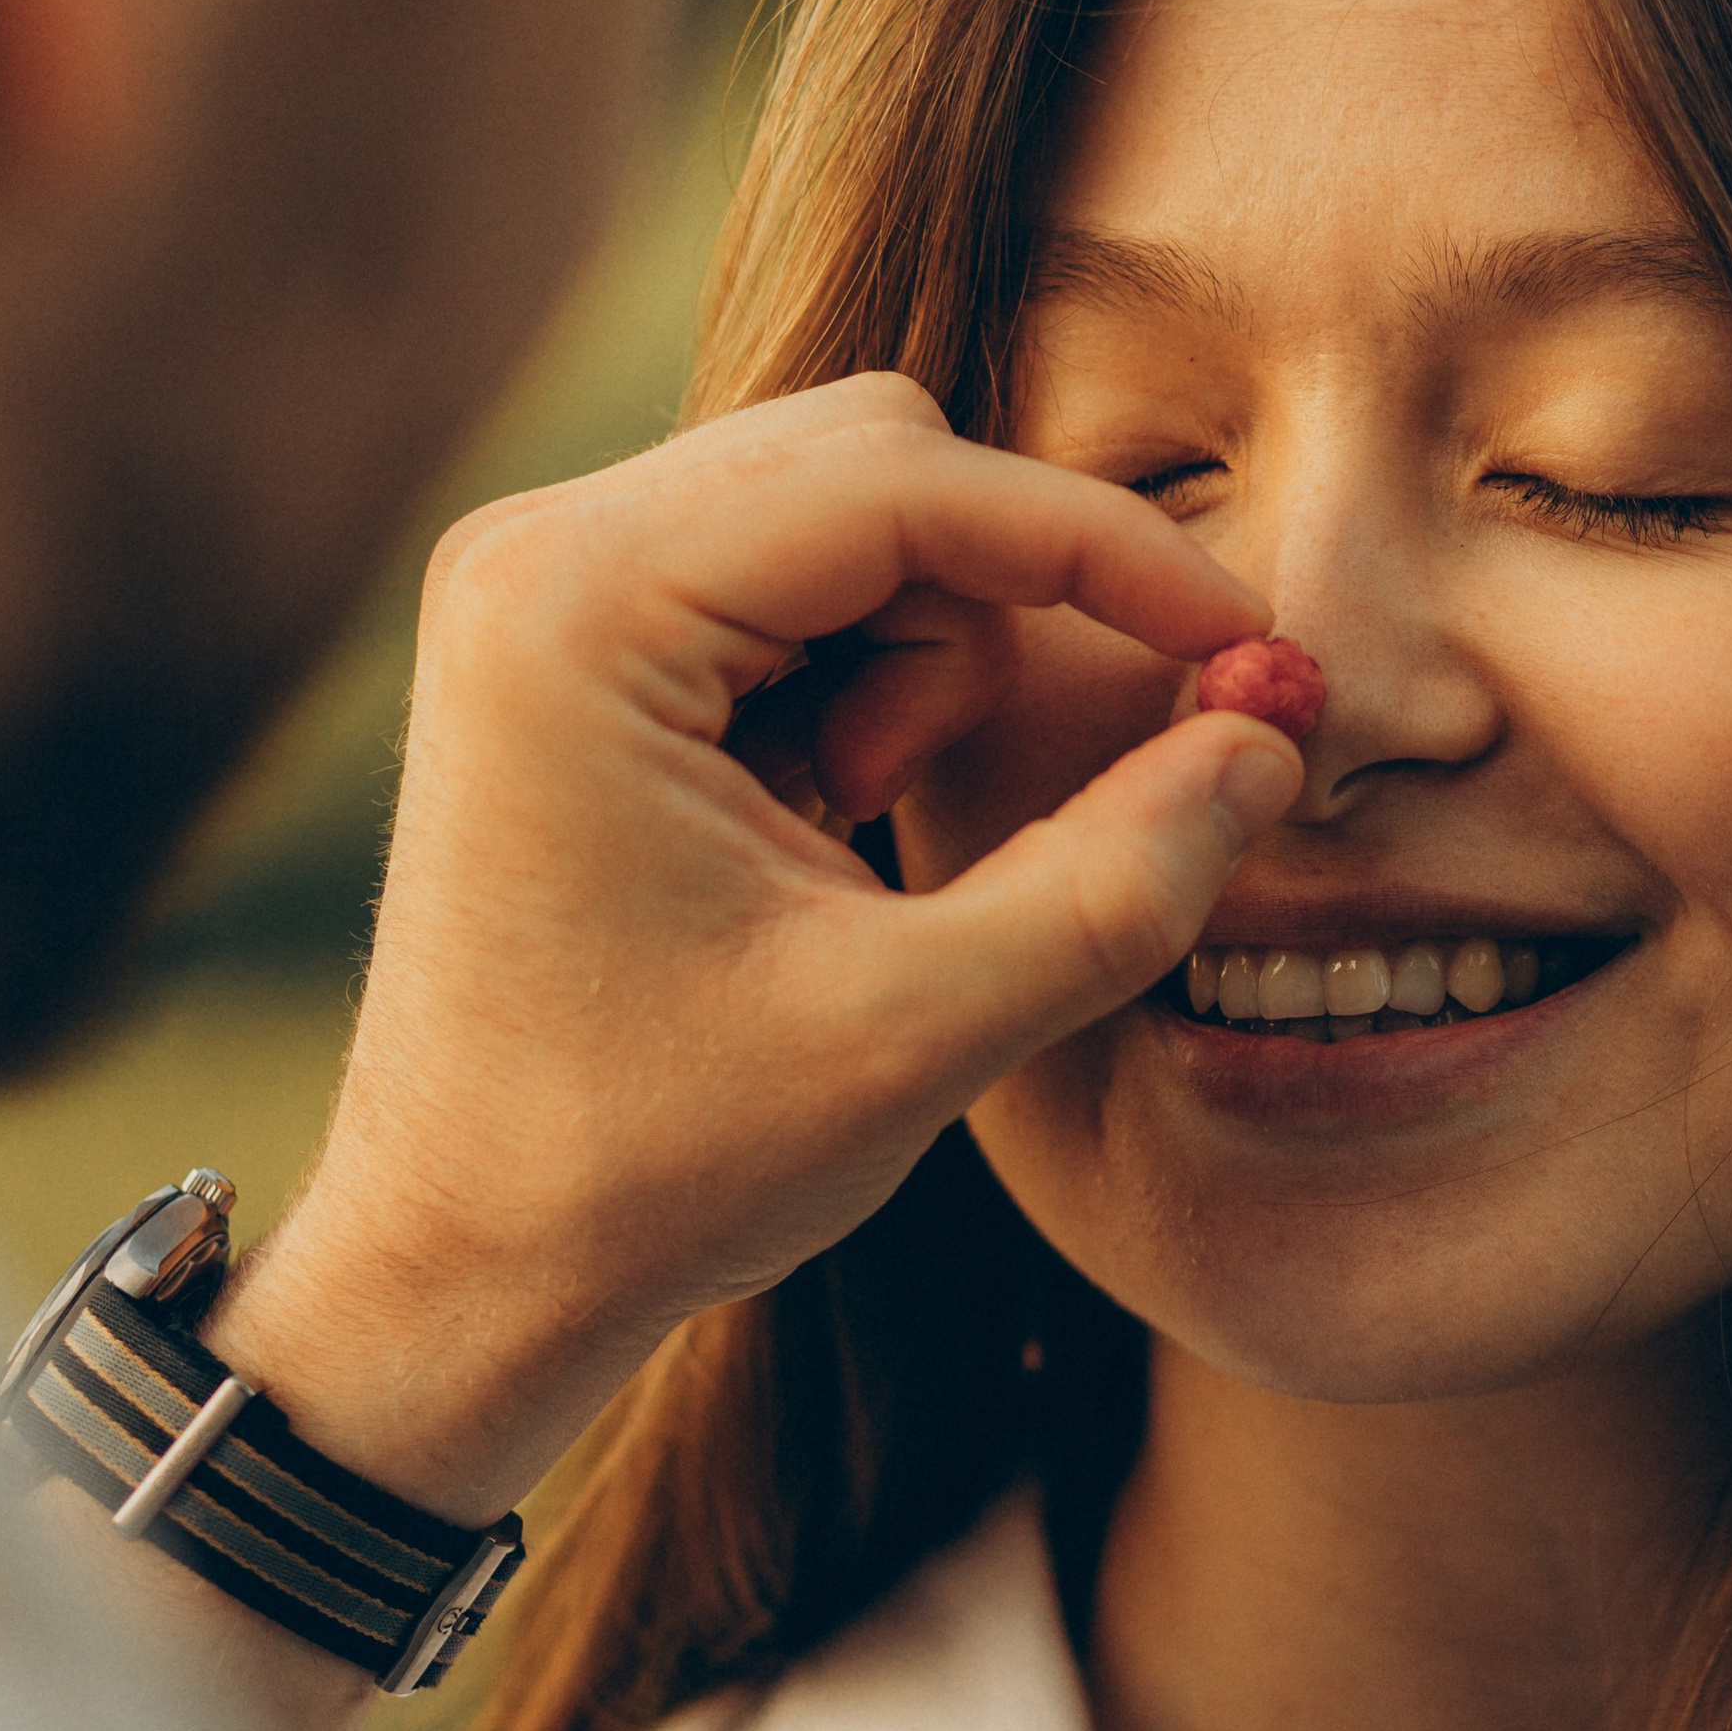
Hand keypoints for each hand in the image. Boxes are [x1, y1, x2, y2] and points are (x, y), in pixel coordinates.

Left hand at [210, 376, 1299, 1550]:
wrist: (459, 1271)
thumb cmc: (649, 1169)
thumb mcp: (919, 1034)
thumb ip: (1120, 878)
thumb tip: (1271, 736)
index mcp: (577, 608)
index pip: (904, 481)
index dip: (1105, 550)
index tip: (1249, 645)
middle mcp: (537, 554)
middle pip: (875, 459)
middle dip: (997, 608)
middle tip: (1013, 783)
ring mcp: (542, 590)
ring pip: (846, 515)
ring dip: (927, 657)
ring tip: (864, 828)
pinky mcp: (571, 645)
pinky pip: (788, 584)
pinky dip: (864, 683)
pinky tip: (820, 820)